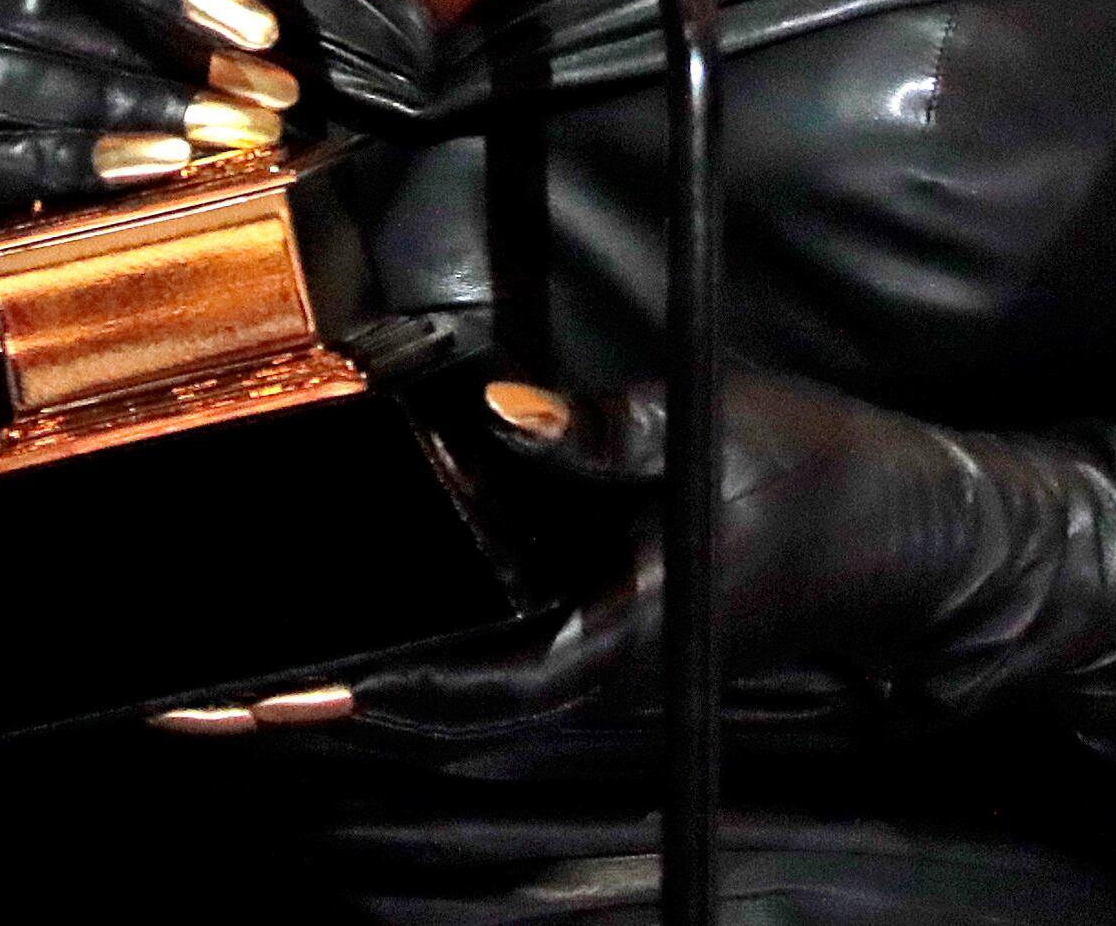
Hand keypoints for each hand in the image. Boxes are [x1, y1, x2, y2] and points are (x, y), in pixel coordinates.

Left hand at [301, 371, 991, 739]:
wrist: (915, 538)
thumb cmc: (826, 483)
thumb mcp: (711, 428)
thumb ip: (600, 429)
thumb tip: (498, 405)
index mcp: (613, 640)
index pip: (462, 688)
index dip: (362, 694)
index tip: (267, 693)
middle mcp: (592, 663)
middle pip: (432, 710)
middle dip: (316, 708)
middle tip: (200, 700)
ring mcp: (595, 648)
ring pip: (454, 689)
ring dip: (355, 685)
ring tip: (245, 674)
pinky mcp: (602, 616)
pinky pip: (490, 650)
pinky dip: (415, 650)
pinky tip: (363, 617)